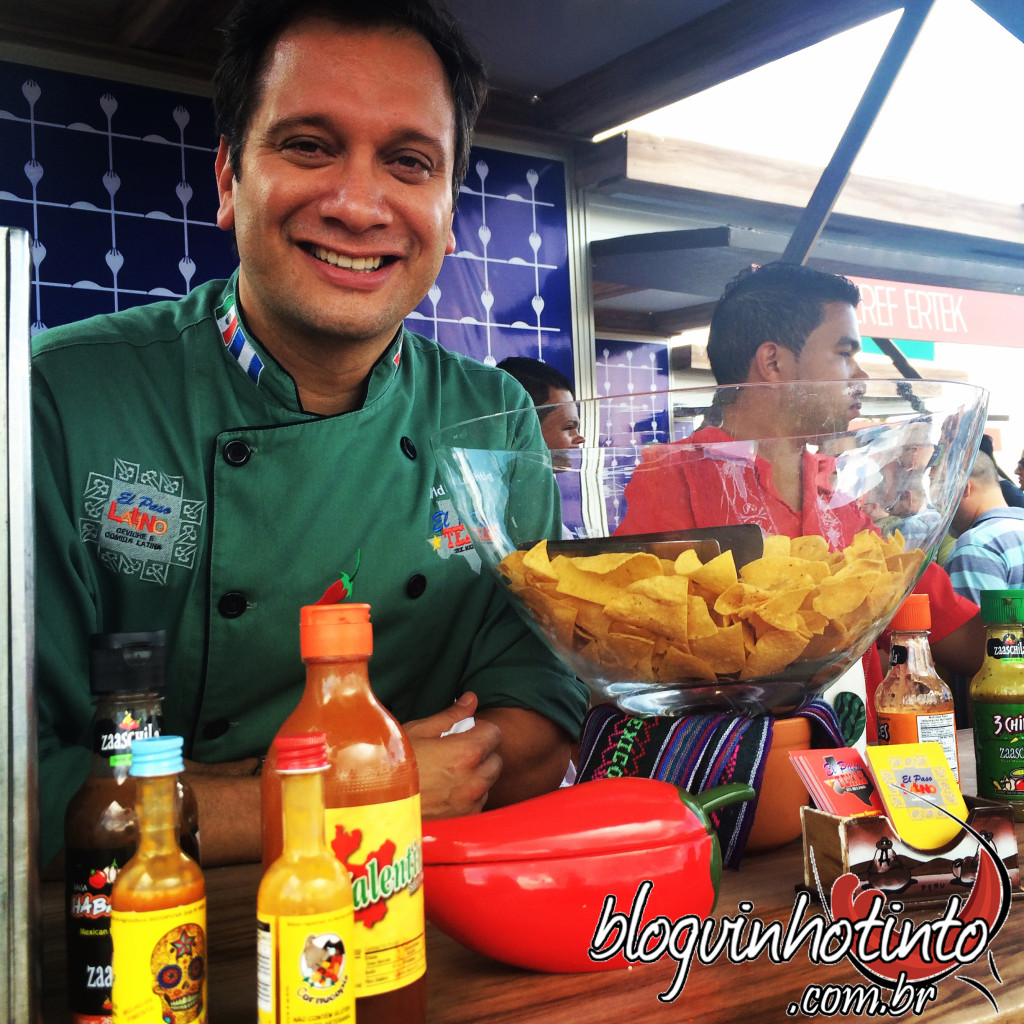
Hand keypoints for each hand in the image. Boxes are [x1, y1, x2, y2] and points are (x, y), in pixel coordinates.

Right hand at [404, 692, 502, 818]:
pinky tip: (446, 792)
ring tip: (449, 773)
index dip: (481, 729)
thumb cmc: (392, 765)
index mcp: (467, 752)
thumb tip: (471, 699)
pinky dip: (468, 796)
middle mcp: (475, 780)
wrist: (374, 806)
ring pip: (488, 782)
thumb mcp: (418, 731)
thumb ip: (451, 716)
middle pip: (495, 759)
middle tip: (457, 752)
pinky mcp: (463, 821)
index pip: (494, 733)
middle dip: (482, 752)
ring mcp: (470, 803)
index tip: (467, 731)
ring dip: (477, 776)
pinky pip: (477, 803)